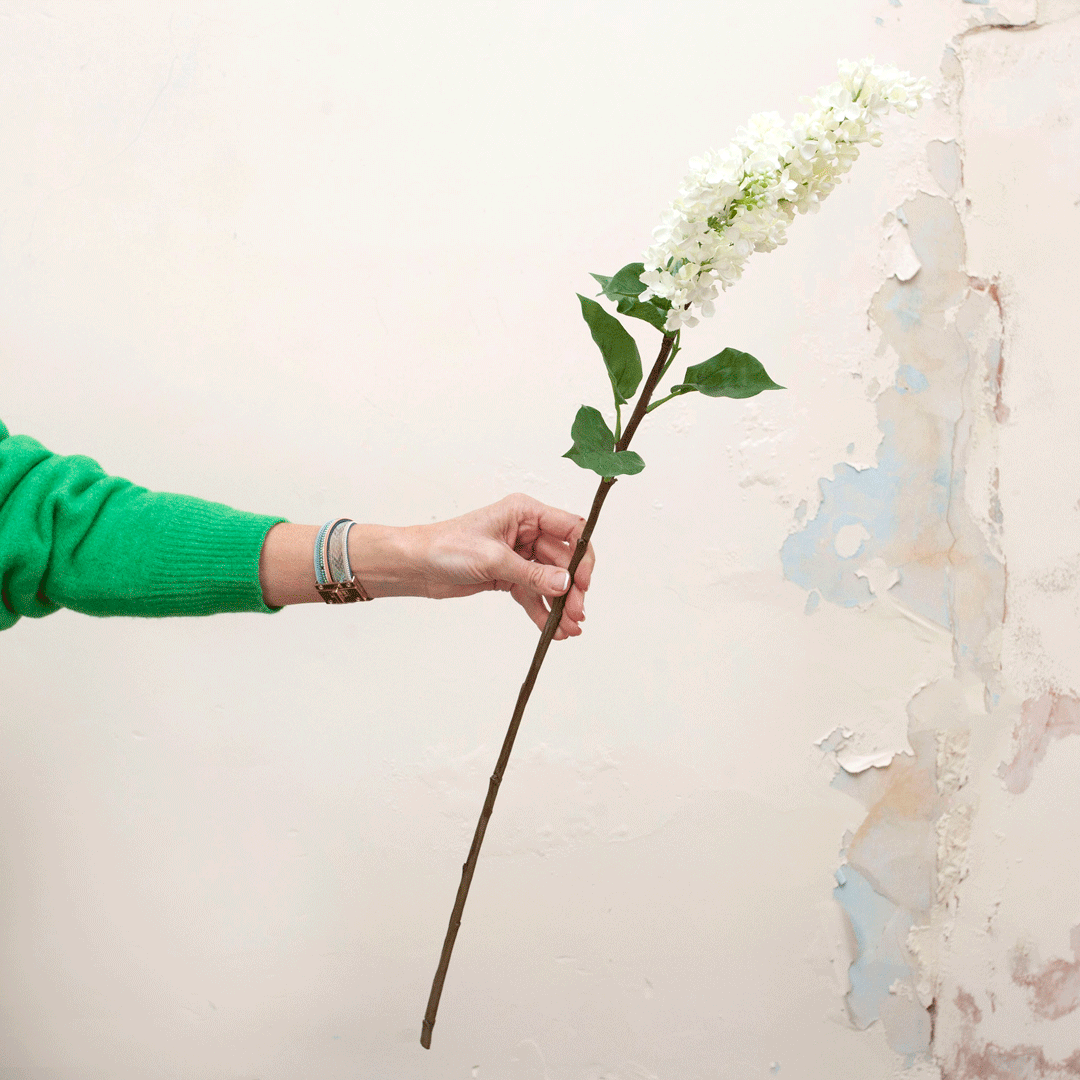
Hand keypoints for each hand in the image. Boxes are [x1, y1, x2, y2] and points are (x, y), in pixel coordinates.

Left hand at [391, 493, 594, 639]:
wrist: (416, 565)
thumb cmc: (446, 546)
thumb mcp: (493, 559)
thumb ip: (532, 574)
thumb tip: (565, 583)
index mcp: (524, 513)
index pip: (569, 529)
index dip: (581, 556)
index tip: (583, 582)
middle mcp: (525, 531)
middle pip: (562, 561)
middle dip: (571, 589)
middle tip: (575, 614)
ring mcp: (518, 555)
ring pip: (550, 581)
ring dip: (559, 605)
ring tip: (568, 629)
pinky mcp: (508, 576)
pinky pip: (533, 594)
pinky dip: (542, 611)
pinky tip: (551, 629)